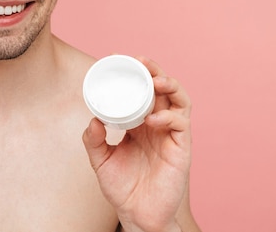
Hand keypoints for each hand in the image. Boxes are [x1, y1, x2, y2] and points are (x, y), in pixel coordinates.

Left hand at [82, 57, 192, 231]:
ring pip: (179, 101)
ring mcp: (171, 136)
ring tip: (155, 80)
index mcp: (140, 124)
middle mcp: (158, 125)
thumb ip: (94, 140)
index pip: (141, 91)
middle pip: (162, 89)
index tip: (120, 59)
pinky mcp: (182, 150)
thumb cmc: (122, 188)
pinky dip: (169, 116)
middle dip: (154, 71)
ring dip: (170, 85)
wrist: (137, 216)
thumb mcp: (100, 160)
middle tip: (140, 61)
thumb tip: (93, 119)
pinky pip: (181, 125)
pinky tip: (153, 119)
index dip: (135, 74)